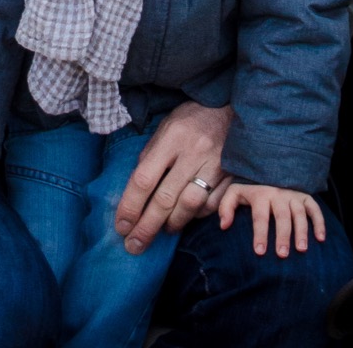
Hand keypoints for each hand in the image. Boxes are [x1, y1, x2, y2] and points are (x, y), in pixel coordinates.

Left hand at [114, 101, 232, 253]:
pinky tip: (186, 218)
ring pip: (189, 206)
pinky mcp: (231, 176)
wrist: (229, 108)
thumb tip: (136, 190)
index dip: (130, 205)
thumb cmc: (190, 120)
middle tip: (133, 245)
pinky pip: (212, 206)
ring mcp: (214, 165)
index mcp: (171, 138)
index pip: (144, 178)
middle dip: (146, 226)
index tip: (121, 226)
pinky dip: (197, 216)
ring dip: (172, 224)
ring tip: (161, 231)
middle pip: (165, 198)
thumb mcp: (165, 128)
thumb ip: (151, 157)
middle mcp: (192, 153)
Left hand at [218, 182, 325, 257]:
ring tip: (301, 249)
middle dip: (282, 236)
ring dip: (302, 231)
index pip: (260, 217)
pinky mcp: (305, 196)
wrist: (269, 165)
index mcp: (260, 194)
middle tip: (282, 255)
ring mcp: (293, 195)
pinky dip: (319, 222)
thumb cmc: (251, 185)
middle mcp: (278, 194)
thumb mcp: (235, 191)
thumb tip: (223, 226)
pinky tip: (321, 239)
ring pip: (299, 214)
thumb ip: (226, 207)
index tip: (259, 252)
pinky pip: (314, 208)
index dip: (259, 234)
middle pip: (282, 217)